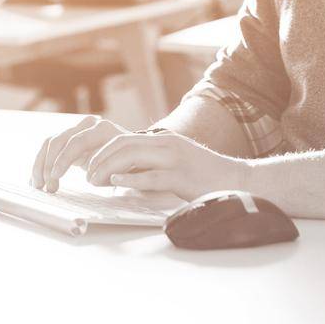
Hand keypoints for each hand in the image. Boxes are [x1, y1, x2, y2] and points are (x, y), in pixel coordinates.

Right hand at [31, 116, 130, 191]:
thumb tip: (90, 180)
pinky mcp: (69, 138)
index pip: (76, 142)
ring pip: (50, 143)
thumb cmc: (126, 164)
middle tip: (45, 186)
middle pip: (59, 140)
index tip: (54, 178)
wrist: (130, 153)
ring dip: (41, 165)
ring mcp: (77, 129)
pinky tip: (37, 179)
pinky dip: (42, 163)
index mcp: (102, 130)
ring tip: (38, 186)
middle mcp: (87, 125)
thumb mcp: (121, 168)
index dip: (63, 160)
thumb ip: (107, 171)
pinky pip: (50, 147)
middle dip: (48, 165)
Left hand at [85, 132, 250, 200]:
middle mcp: (167, 144)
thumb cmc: (203, 177)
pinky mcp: (183, 176)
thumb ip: (152, 163)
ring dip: (108, 169)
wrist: (236, 181)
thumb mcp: (174, 163)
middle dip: (100, 159)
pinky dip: (132, 180)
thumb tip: (123, 173)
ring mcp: (175, 159)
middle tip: (87, 176)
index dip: (102, 152)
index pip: (124, 139)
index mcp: (163, 140)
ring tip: (95, 182)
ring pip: (132, 156)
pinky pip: (152, 176)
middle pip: (123, 144)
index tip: (89, 166)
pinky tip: (117, 184)